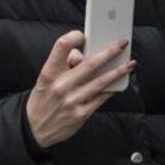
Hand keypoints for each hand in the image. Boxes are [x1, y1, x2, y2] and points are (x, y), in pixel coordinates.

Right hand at [25, 30, 134, 148]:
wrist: (35, 129)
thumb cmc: (43, 99)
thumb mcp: (45, 79)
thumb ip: (62, 65)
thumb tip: (82, 55)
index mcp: (49, 73)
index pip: (62, 46)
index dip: (74, 36)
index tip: (84, 34)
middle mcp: (61, 86)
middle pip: (90, 63)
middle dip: (109, 51)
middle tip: (121, 44)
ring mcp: (73, 100)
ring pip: (101, 81)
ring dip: (118, 71)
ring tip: (129, 64)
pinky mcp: (81, 114)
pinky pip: (101, 98)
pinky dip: (112, 88)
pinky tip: (119, 82)